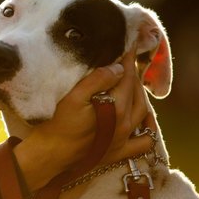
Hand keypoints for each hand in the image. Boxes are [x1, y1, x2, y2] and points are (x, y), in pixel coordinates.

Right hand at [13, 48, 153, 191]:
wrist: (50, 155)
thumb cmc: (57, 124)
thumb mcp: (73, 97)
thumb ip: (97, 80)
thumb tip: (118, 68)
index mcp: (116, 107)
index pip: (126, 77)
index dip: (127, 59)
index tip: (129, 43)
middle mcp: (126, 123)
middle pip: (136, 92)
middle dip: (133, 73)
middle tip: (127, 59)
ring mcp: (124, 139)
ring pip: (144, 111)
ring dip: (141, 94)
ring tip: (132, 82)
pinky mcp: (119, 152)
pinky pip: (144, 142)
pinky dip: (148, 127)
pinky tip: (144, 118)